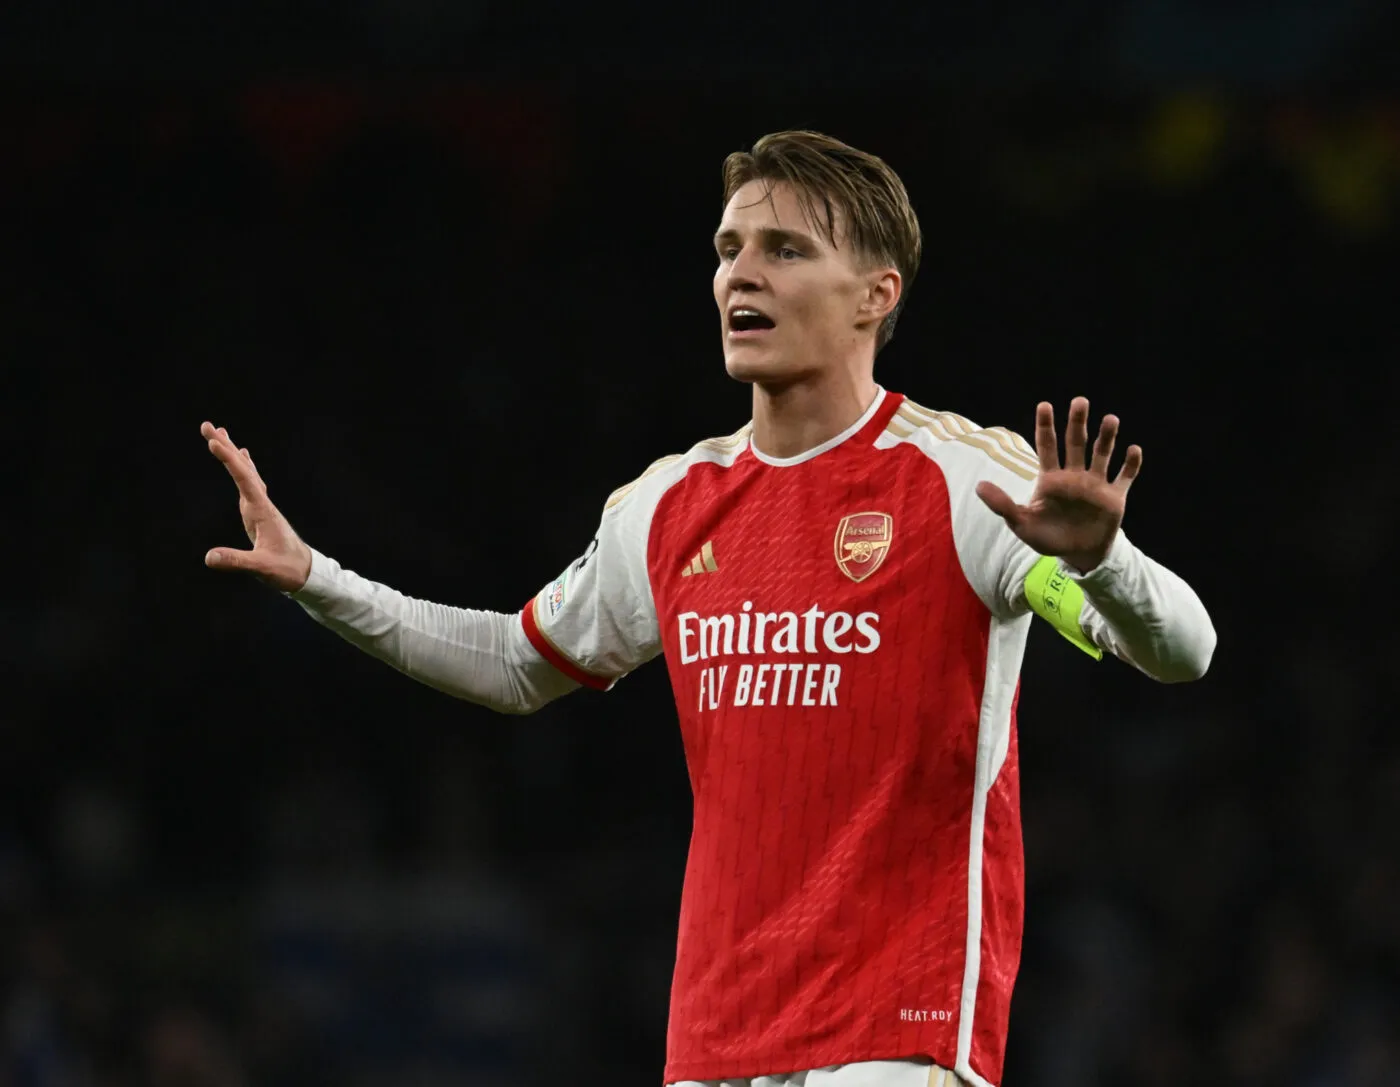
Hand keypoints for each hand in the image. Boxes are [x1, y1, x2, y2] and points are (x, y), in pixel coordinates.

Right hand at [201, 422, 312, 591]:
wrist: (307, 572)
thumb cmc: (287, 570)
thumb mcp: (261, 567)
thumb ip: (237, 561)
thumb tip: (209, 557)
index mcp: (262, 512)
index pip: (244, 480)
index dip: (229, 460)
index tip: (213, 443)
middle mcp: (262, 503)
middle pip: (244, 469)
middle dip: (226, 447)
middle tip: (207, 426)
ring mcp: (261, 506)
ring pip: (246, 473)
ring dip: (232, 453)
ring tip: (219, 434)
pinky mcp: (260, 512)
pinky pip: (249, 482)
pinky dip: (242, 467)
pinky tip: (243, 456)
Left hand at [975, 397, 1141, 572]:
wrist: (1077, 556)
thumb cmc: (1047, 537)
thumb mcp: (1021, 523)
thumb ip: (1002, 504)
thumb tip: (978, 487)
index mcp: (1051, 478)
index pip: (1047, 446)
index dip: (1045, 426)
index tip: (1044, 405)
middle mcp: (1074, 476)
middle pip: (1076, 443)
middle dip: (1077, 423)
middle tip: (1080, 401)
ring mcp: (1096, 485)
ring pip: (1101, 455)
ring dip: (1107, 438)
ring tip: (1110, 419)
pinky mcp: (1114, 498)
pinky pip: (1124, 477)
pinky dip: (1130, 465)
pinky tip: (1134, 450)